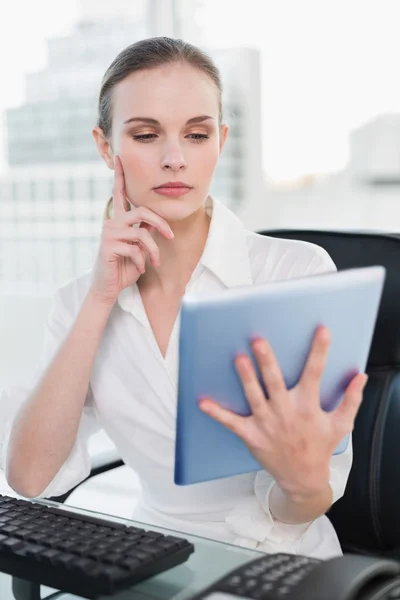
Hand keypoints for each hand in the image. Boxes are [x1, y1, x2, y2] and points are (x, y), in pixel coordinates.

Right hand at [91, 155, 173, 303]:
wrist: (108, 287)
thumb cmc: (124, 266)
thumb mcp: (139, 247)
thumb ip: (144, 231)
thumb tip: (155, 221)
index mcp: (118, 220)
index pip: (119, 194)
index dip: (120, 176)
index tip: (120, 157)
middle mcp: (112, 223)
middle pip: (142, 211)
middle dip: (161, 223)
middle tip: (171, 236)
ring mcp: (109, 234)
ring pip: (142, 233)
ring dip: (154, 250)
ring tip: (155, 262)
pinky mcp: (108, 247)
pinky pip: (135, 249)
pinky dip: (142, 261)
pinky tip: (140, 268)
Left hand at [199, 326, 367, 500]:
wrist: (303, 479)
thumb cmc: (320, 447)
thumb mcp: (340, 424)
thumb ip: (350, 400)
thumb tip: (360, 377)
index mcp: (308, 406)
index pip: (315, 373)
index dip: (319, 351)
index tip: (321, 331)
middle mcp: (286, 412)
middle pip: (274, 381)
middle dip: (266, 361)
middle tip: (258, 340)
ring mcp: (267, 424)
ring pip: (253, 395)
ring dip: (245, 377)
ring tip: (238, 358)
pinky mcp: (252, 435)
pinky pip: (231, 422)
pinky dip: (217, 413)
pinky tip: (202, 401)